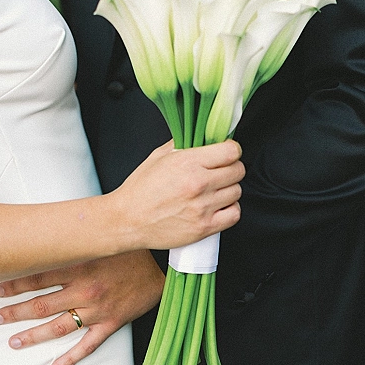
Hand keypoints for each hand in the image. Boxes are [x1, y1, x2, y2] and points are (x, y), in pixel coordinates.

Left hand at [0, 251, 164, 364]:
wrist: (162, 266)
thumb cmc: (127, 249)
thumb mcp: (98, 239)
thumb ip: (72, 240)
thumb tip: (43, 231)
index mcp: (80, 266)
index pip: (38, 277)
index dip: (15, 284)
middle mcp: (85, 290)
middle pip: (42, 305)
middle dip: (15, 312)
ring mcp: (98, 310)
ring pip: (58, 327)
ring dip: (33, 336)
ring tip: (13, 342)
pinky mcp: (111, 324)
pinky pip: (87, 346)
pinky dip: (70, 359)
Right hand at [112, 140, 243, 251]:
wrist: (127, 221)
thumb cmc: (139, 192)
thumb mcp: (158, 157)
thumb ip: (182, 144)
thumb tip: (202, 136)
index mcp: (187, 163)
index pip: (231, 151)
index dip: (231, 151)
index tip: (226, 154)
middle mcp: (198, 184)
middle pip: (238, 171)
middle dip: (230, 169)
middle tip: (219, 173)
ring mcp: (202, 207)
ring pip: (237, 192)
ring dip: (228, 190)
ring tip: (214, 192)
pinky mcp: (204, 227)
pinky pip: (234, 214)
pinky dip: (229, 210)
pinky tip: (217, 207)